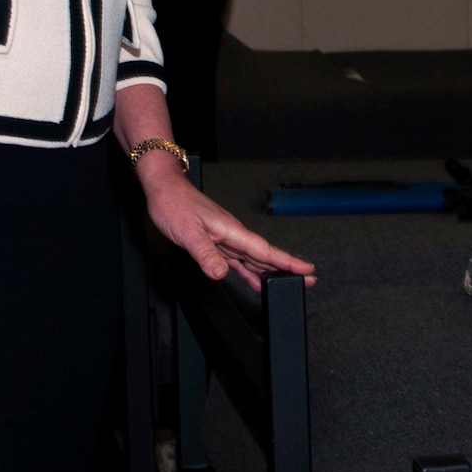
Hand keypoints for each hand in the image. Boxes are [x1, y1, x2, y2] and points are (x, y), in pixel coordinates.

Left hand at [138, 162, 316, 291]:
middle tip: (307, 281)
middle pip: (265, 256)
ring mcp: (225, 238)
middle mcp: (232, 235)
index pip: (264, 250)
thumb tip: (221, 273)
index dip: (286, 261)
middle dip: (287, 268)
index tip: (306, 270)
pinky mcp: (216, 241)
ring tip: (287, 283)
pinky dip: (248, 271)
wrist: (164, 189)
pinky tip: (254, 280)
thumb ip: (205, 254)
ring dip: (270, 271)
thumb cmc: (175, 205)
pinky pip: (238, 259)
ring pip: (253, 259)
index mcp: (231, 231)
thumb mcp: (188, 233)